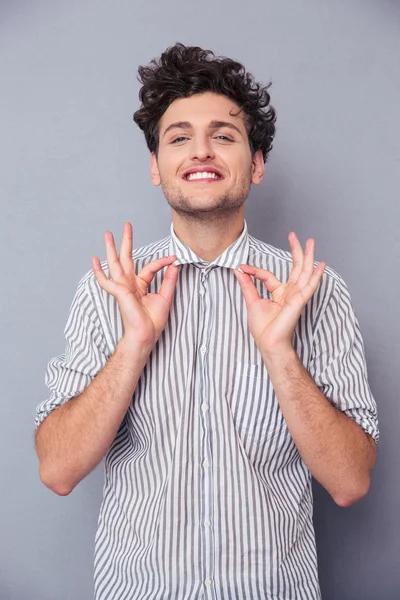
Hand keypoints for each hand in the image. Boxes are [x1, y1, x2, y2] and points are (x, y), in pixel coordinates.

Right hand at [92, 222, 179, 349]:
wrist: (146, 335)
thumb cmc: (153, 321)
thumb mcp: (165, 297)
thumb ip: (169, 280)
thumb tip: (175, 265)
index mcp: (140, 285)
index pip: (150, 267)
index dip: (163, 261)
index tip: (174, 258)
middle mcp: (130, 284)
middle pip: (126, 258)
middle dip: (126, 241)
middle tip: (126, 225)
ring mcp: (122, 287)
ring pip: (115, 263)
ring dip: (110, 248)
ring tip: (107, 233)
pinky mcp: (119, 292)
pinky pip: (106, 281)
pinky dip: (99, 271)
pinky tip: (94, 260)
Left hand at [233, 232, 325, 355]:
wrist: (268, 342)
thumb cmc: (262, 328)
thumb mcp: (252, 301)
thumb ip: (247, 285)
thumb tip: (239, 270)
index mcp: (279, 293)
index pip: (269, 276)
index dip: (255, 270)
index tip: (243, 267)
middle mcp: (290, 293)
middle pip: (296, 268)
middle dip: (296, 251)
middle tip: (294, 235)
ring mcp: (296, 296)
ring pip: (305, 272)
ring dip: (308, 256)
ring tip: (311, 242)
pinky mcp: (299, 301)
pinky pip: (309, 286)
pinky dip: (316, 276)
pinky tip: (321, 265)